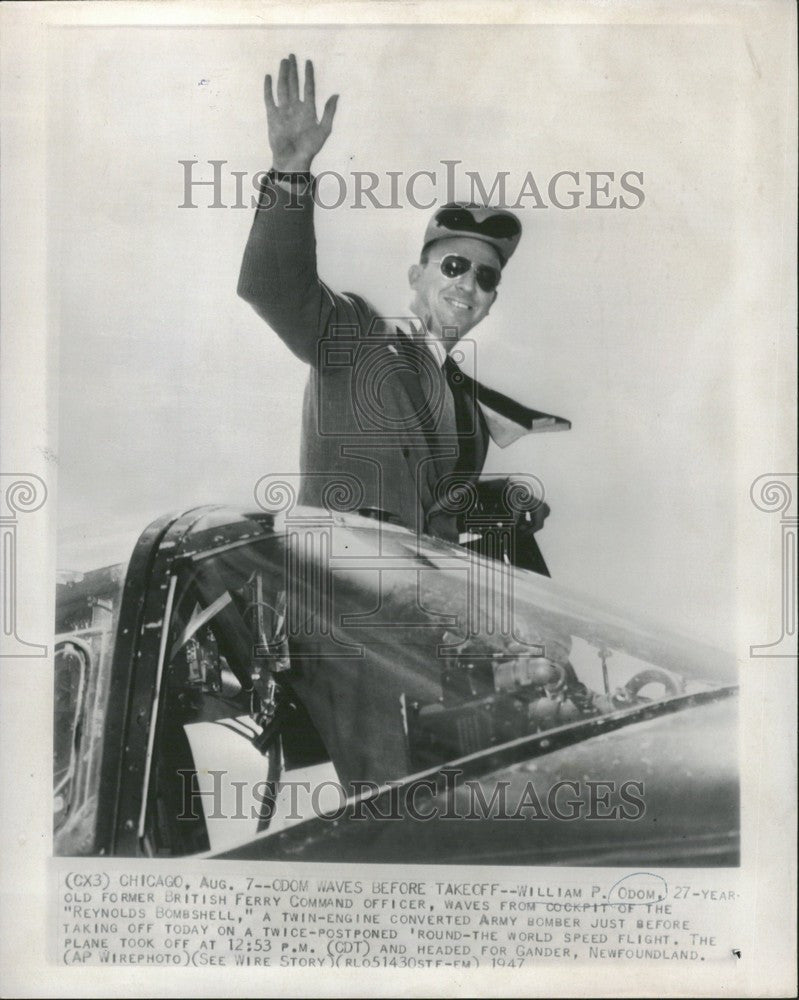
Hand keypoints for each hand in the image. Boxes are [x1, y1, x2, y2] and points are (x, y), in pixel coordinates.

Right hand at [264, 55, 337, 171]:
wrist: (293, 160)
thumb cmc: (310, 148)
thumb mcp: (324, 130)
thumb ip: (328, 112)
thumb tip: (336, 95)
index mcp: (308, 110)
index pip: (308, 88)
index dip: (309, 75)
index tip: (308, 61)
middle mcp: (296, 108)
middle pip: (294, 84)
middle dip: (293, 70)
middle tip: (292, 55)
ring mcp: (284, 111)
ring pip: (283, 88)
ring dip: (283, 75)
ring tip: (283, 62)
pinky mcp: (273, 116)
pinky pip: (270, 99)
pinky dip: (268, 88)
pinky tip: (268, 77)